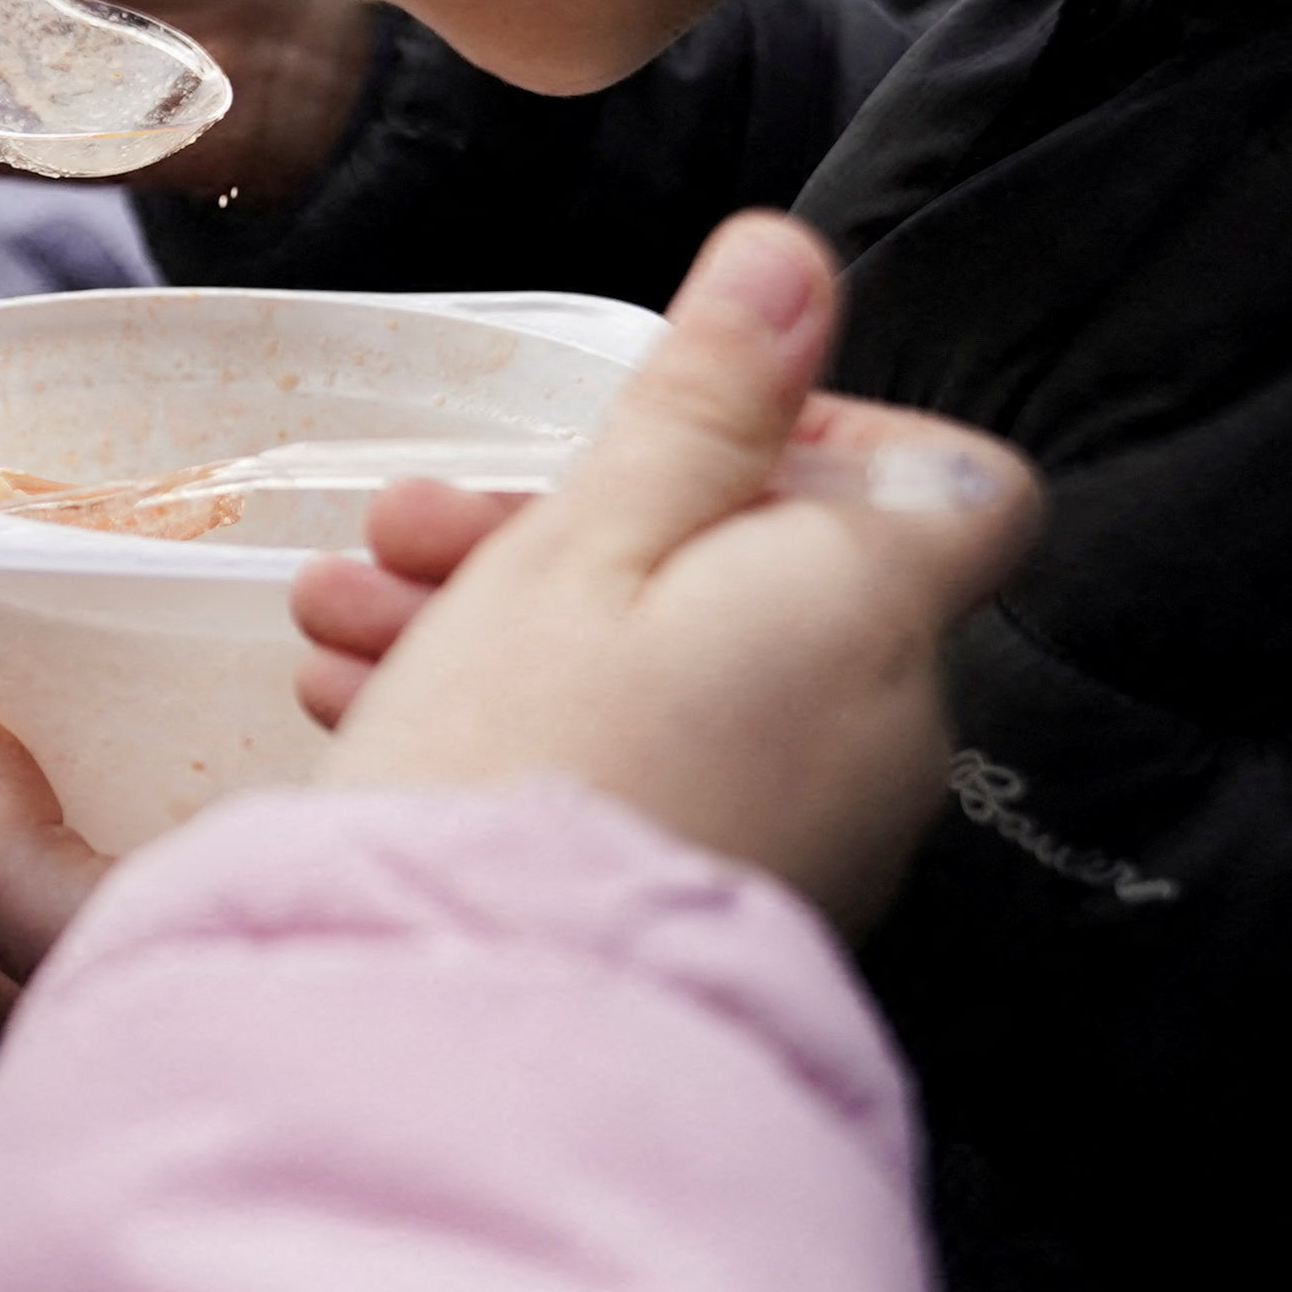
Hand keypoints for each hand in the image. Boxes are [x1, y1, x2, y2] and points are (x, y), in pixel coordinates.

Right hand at [308, 215, 1038, 934]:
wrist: (474, 1032)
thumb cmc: (526, 765)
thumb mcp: (592, 536)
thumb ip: (707, 398)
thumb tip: (796, 259)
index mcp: (871, 609)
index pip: (951, 480)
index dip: (825, 432)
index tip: (681, 439)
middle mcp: (879, 728)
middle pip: (770, 574)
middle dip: (578, 525)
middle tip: (406, 529)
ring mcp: (815, 833)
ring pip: (683, 674)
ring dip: (514, 622)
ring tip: (340, 618)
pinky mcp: (729, 908)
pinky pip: (654, 776)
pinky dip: (542, 728)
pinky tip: (372, 709)